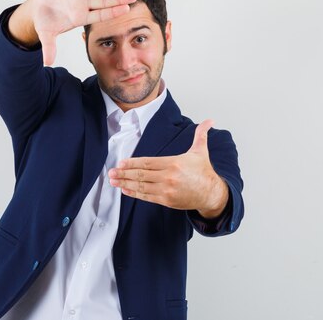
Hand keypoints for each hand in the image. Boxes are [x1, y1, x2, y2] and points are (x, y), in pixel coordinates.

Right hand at [10, 0, 136, 64]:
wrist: (37, 7)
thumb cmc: (44, 21)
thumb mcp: (46, 34)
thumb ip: (49, 48)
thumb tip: (47, 64)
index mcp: (80, 17)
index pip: (100, 15)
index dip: (113, 12)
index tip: (126, 10)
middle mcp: (83, 5)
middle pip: (104, 2)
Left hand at [108, 119, 228, 217]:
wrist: (211, 193)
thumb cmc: (203, 172)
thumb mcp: (201, 151)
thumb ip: (200, 135)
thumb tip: (209, 121)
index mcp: (173, 163)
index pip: (147, 162)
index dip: (132, 163)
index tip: (120, 163)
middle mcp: (168, 177)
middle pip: (141, 175)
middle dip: (124, 174)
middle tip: (111, 172)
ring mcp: (166, 190)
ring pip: (141, 187)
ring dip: (125, 184)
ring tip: (114, 181)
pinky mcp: (166, 200)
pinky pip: (147, 197)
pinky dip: (134, 194)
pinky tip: (125, 190)